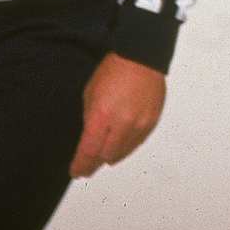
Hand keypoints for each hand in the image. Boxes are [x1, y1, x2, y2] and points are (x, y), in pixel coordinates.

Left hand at [69, 53, 165, 177]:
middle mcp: (123, 123)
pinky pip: (137, 143)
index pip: (89, 151)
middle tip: (88, 163)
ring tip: (104, 152)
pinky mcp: (152, 122)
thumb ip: (90, 120)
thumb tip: (90, 141)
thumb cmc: (114, 71)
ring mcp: (140, 124)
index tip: (76, 172)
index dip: (81, 165)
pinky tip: (120, 142)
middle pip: (106, 156)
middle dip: (95, 161)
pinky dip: (127, 145)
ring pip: (123, 153)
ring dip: (111, 154)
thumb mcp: (90, 94)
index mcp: (102, 115)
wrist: (142, 58)